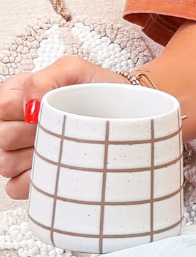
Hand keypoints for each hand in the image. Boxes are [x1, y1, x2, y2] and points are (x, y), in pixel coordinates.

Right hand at [0, 58, 127, 199]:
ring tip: (63, 143)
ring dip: (38, 156)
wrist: (124, 112)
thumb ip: (47, 78)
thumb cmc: (97, 90)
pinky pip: (17, 187)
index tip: (49, 107)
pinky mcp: (27, 177)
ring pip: (6, 164)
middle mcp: (12, 125)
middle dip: (34, 132)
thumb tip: (29, 105)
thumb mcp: (75, 70)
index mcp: (15, 97)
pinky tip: (57, 165)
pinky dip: (37, 179)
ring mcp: (17, 153)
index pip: (1, 108)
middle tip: (61, 127)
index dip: (25, 109)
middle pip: (3, 137)